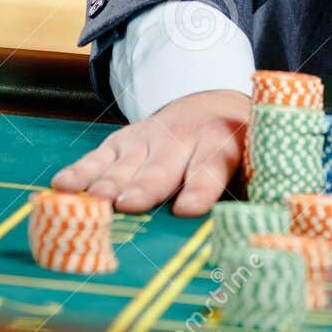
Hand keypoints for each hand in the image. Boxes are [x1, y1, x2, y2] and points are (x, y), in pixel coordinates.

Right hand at [51, 89, 248, 215]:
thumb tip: (267, 229)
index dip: (199, 188)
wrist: (211, 102)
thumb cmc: (236, 147)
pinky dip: (81, 171)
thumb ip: (255, 191)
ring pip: (128, 163)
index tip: (186, 210)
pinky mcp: (123, 141)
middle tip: (131, 205)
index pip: (211, 166)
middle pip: (162, 166)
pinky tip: (64, 186)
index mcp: (223, 144)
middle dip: (146, 186)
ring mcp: (149, 138)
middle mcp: (184, 139)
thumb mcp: (255, 160)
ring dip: (110, 183)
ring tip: (96, 201)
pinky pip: (100, 156)